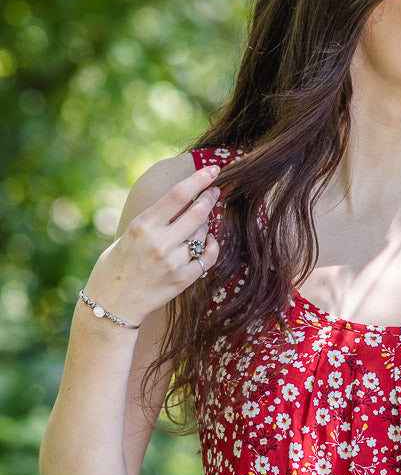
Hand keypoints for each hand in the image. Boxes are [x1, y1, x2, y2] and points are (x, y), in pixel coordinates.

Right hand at [83, 163, 222, 326]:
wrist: (111, 304)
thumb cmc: (115, 266)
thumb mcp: (128, 234)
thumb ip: (154, 220)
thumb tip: (181, 204)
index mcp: (143, 225)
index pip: (178, 194)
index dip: (199, 179)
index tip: (212, 170)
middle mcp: (160, 242)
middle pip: (197, 212)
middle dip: (209, 198)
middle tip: (214, 191)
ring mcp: (173, 262)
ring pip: (202, 234)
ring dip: (206, 224)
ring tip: (200, 222)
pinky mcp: (182, 280)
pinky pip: (207, 258)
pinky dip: (211, 246)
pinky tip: (209, 242)